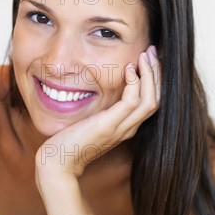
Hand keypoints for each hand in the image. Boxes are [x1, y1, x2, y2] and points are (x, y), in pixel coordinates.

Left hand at [35, 45, 160, 180]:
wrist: (58, 163)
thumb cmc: (68, 143)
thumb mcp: (88, 122)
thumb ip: (98, 110)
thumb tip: (96, 89)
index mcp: (124, 128)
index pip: (150, 102)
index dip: (153, 80)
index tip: (148, 59)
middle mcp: (127, 129)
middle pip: (155, 100)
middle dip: (157, 73)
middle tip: (152, 51)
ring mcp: (119, 129)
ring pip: (150, 100)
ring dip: (151, 75)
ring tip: (145, 55)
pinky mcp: (108, 126)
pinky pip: (132, 102)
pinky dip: (135, 83)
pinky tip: (129, 69)